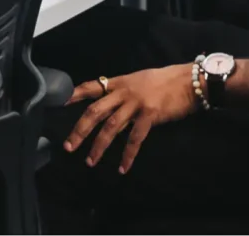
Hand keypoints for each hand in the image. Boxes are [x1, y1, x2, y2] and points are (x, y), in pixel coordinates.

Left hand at [64, 66, 199, 172]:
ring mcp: (136, 103)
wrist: (189, 81)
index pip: (91, 86)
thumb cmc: (164, 81)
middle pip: (95, 111)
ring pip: (111, 127)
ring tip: (90, 161)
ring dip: (99, 146)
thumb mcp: (138, 81)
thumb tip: (108, 110)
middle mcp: (124, 92)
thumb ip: (122, 95)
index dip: (74, 95)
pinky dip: (127, 155)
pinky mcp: (150, 115)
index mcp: (120, 83)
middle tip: (68, 147)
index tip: (59, 103)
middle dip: (80, 130)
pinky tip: (122, 167)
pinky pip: (135, 138)